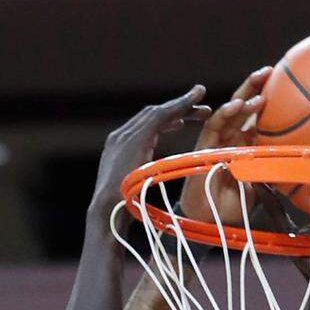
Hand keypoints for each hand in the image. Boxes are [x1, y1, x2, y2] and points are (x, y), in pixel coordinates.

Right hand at [91, 86, 209, 220]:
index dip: (164, 122)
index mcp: (118, 150)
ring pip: (156, 112)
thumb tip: (148, 184)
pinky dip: (177, 107)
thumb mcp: (132, 192)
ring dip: (180, 103)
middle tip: (201, 108)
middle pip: (151, 116)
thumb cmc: (121, 214)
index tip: (182, 122)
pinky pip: (159, 116)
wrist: (108, 215)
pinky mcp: (135, 137)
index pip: (143, 128)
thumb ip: (141, 180)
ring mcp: (125, 135)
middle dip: (176, 109)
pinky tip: (192, 102)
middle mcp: (119, 137)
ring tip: (200, 94)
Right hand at [180, 66, 271, 227]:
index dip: (265, 103)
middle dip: (255, 88)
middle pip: (242, 109)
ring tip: (259, 83)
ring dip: (244, 97)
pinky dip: (225, 114)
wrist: (211, 222)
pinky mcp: (203, 147)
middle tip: (271, 70)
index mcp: (243, 147)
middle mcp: (230, 140)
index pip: (254, 119)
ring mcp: (217, 142)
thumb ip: (269, 168)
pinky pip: (214, 126)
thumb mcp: (259, 185)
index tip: (283, 86)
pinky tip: (236, 104)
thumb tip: (293, 158)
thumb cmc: (232, 207)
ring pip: (230, 112)